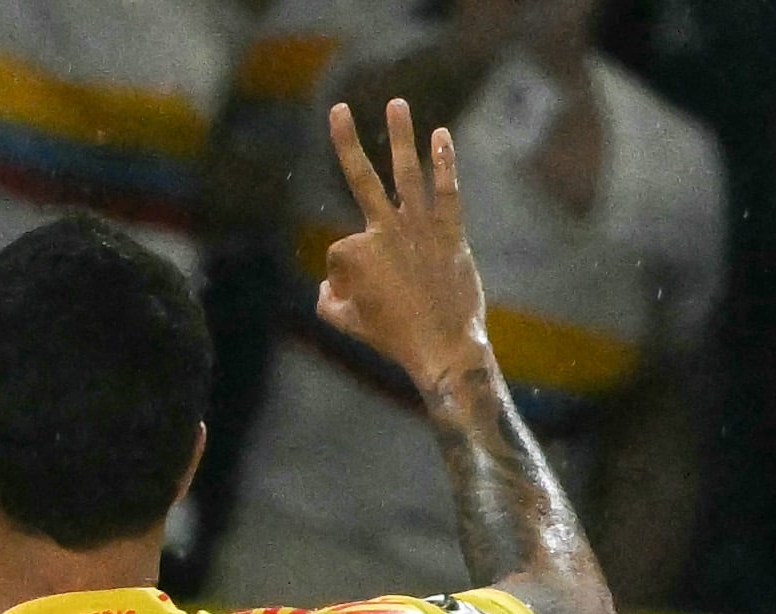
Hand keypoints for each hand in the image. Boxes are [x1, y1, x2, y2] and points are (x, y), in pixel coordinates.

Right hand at [320, 99, 492, 391]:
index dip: (346, 279)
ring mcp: (420, 229)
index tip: (364, 301)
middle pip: (360, 178)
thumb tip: (325, 286)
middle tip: (338, 108)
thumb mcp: (349, 325)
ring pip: (405, 174)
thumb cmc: (395, 339)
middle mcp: (385, 232)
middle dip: (345, 141)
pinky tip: (441, 136)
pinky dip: (444, 163)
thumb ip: (328, 302)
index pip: (342, 249)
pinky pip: (446, 192)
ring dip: (400, 136)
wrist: (444, 348)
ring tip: (396, 103)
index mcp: (356, 254)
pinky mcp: (450, 233)